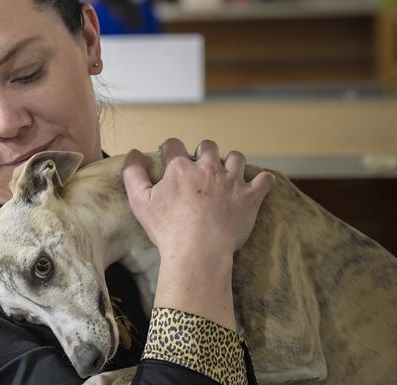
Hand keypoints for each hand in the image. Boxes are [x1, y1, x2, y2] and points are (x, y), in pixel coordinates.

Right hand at [121, 138, 274, 328]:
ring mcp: (232, 181)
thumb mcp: (140, 201)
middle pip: (208, 146)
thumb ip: (133, 174)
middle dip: (202, 151)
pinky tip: (259, 183)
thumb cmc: (167, 229)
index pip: (173, 145)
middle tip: (199, 165)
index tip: (168, 156)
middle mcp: (208, 168)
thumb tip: (133, 153)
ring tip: (226, 172)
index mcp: (180, 167)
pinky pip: (263, 180)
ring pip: (235, 157)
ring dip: (230, 161)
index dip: (169, 149)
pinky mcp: (250, 197)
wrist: (198, 251)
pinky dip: (262, 180)